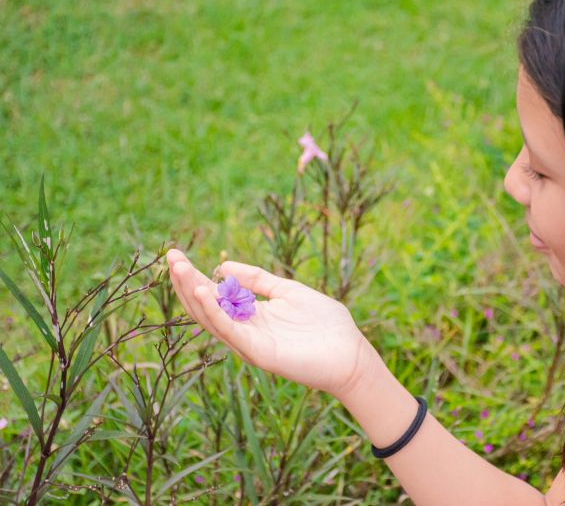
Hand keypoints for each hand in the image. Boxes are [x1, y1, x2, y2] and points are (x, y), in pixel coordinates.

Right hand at [166, 249, 381, 399]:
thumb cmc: (325, 324)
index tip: (176, 254)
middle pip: (205, 307)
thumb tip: (223, 265)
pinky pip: (230, 332)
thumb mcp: (287, 291)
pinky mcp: (259, 353)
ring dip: (193, 294)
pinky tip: (202, 293)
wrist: (350, 353)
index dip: (194, 276)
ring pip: (211, 319)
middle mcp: (244, 331)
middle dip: (186, 282)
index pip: (214, 295)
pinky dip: (214, 313)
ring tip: (179, 270)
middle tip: (170, 257)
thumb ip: (258, 279)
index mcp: (250, 316)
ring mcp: (249, 343)